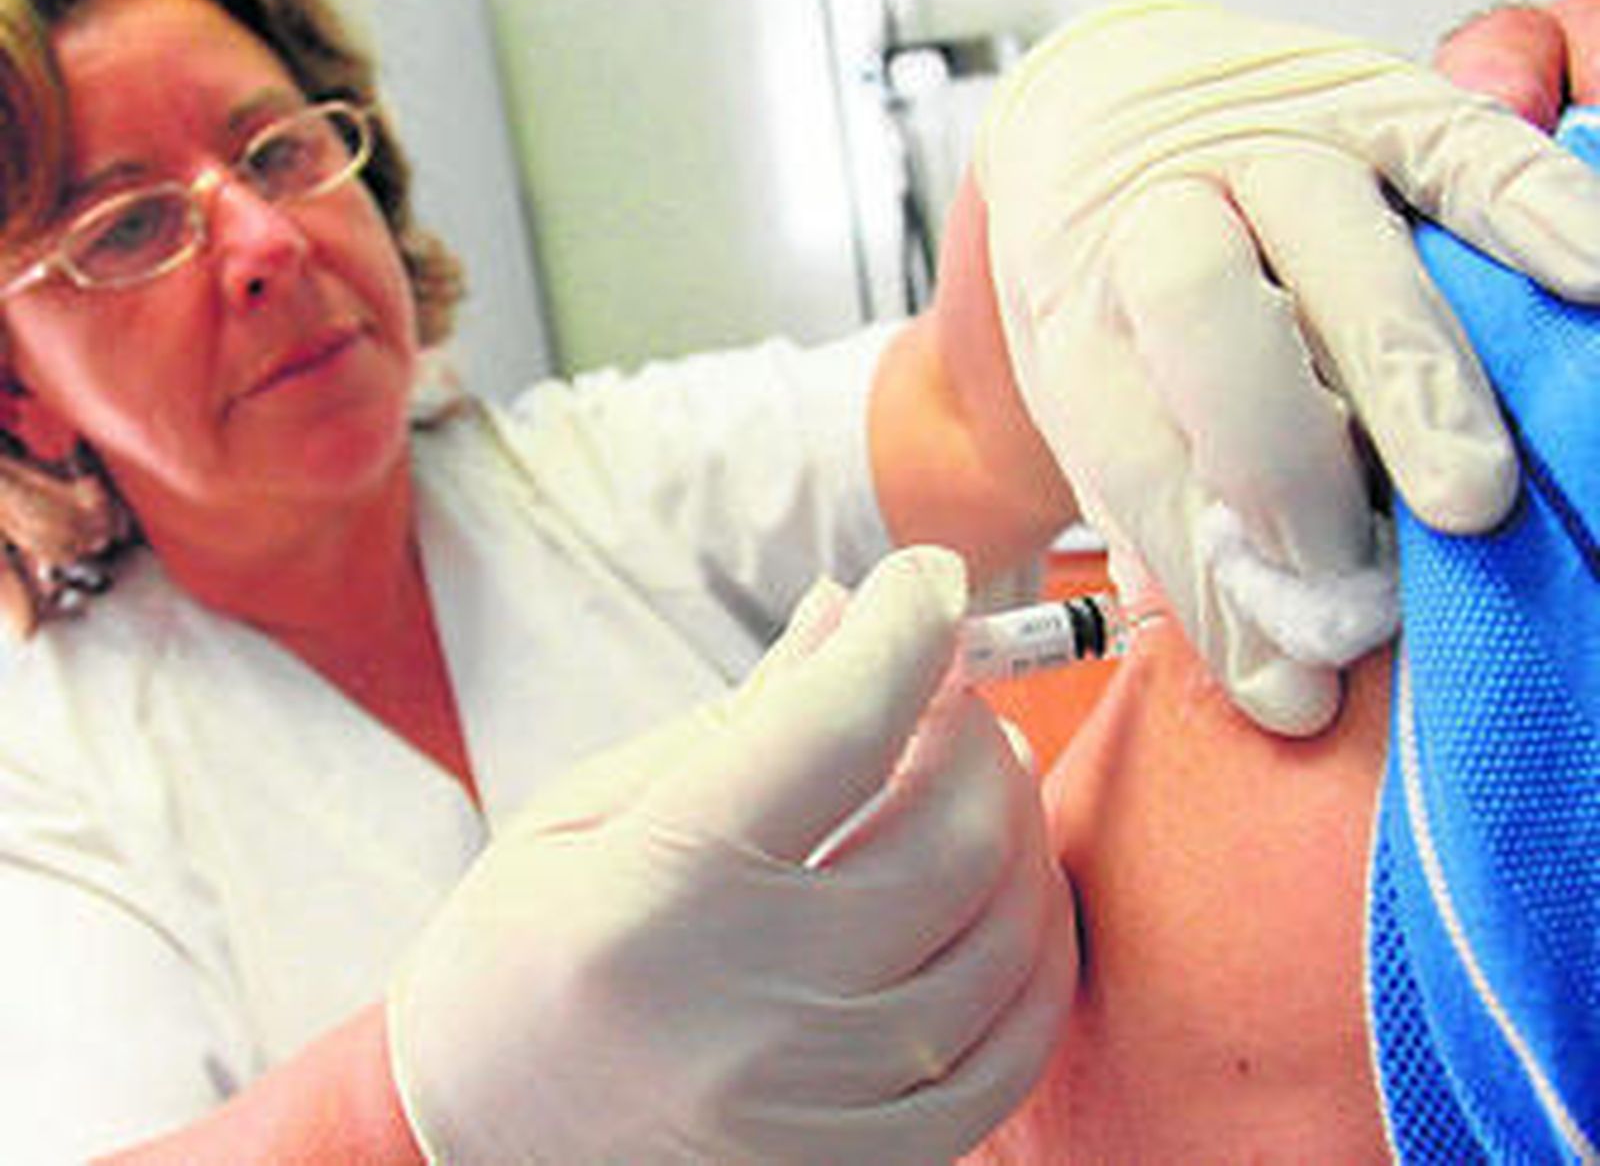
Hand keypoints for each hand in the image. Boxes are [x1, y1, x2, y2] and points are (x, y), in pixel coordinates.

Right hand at [388, 546, 1075, 1164]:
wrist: (479, 1155)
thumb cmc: (509, 968)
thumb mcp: (580, 819)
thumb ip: (730, 720)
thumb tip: (844, 613)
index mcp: (657, 896)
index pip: (837, 725)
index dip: (905, 626)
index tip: (923, 578)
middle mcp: (752, 1008)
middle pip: (951, 827)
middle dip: (970, 723)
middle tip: (937, 689)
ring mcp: (820, 1103)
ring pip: (1003, 932)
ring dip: (1014, 823)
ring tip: (970, 776)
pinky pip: (1013, 1052)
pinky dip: (1033, 949)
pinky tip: (999, 890)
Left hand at [976, 0, 1599, 732]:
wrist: (1098, 114)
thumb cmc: (1105, 285)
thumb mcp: (1093, 402)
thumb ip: (1170, 515)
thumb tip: (1281, 677)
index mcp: (1076, 311)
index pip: (1138, 457)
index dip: (1214, 584)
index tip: (1292, 689)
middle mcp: (1157, 214)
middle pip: (1210, 321)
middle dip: (1285, 465)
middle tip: (1356, 578)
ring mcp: (1268, 141)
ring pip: (1340, 245)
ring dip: (1412, 383)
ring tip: (1468, 501)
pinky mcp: (1368, 90)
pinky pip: (1460, 147)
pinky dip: (1537, 213)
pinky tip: (1593, 285)